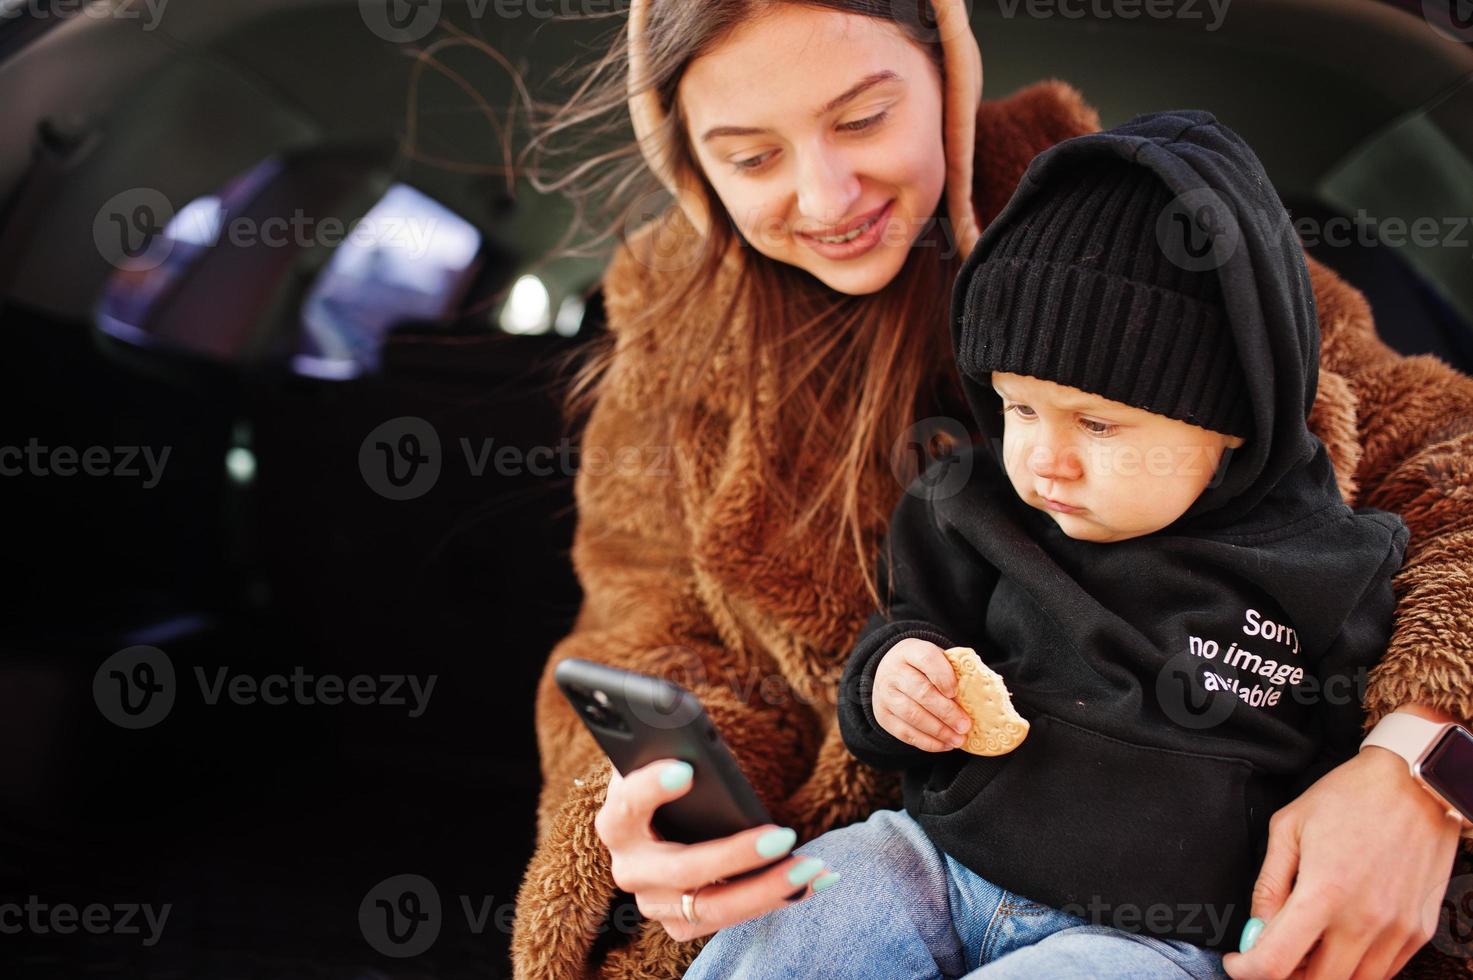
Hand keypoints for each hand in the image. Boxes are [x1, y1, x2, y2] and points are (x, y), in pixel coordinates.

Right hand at [593, 758, 837, 941]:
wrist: (662, 826)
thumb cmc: (672, 783)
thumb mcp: (667, 763)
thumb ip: (676, 752)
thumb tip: (700, 742)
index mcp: (617, 822)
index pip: (627, 805)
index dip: (651, 788)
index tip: (685, 769)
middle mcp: (630, 869)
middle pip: (683, 870)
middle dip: (736, 855)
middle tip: (783, 836)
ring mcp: (656, 903)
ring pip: (714, 907)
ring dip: (769, 888)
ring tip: (812, 866)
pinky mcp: (682, 923)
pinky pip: (735, 919)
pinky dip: (780, 898)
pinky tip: (820, 879)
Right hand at [873, 637, 971, 751]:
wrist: (890, 671)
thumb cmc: (924, 667)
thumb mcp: (936, 659)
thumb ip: (955, 671)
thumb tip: (982, 694)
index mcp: (910, 651)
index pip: (927, 659)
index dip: (943, 676)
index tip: (956, 692)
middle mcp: (893, 671)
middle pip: (921, 692)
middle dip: (947, 712)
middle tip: (966, 725)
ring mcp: (884, 695)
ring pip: (913, 715)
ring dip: (939, 731)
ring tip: (959, 739)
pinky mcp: (883, 716)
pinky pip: (905, 733)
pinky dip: (927, 742)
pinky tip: (945, 744)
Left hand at [1222, 745, 1459, 979]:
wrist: (1414, 784)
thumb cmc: (1350, 797)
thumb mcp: (1288, 827)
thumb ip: (1269, 883)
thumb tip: (1256, 925)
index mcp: (1324, 893)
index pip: (1276, 962)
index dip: (1248, 970)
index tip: (1240, 962)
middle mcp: (1364, 920)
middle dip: (1285, 974)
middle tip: (1273, 950)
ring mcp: (1396, 930)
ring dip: (1321, 973)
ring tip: (1306, 944)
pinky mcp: (1418, 930)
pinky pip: (1384, 971)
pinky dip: (1356, 967)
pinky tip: (1340, 939)